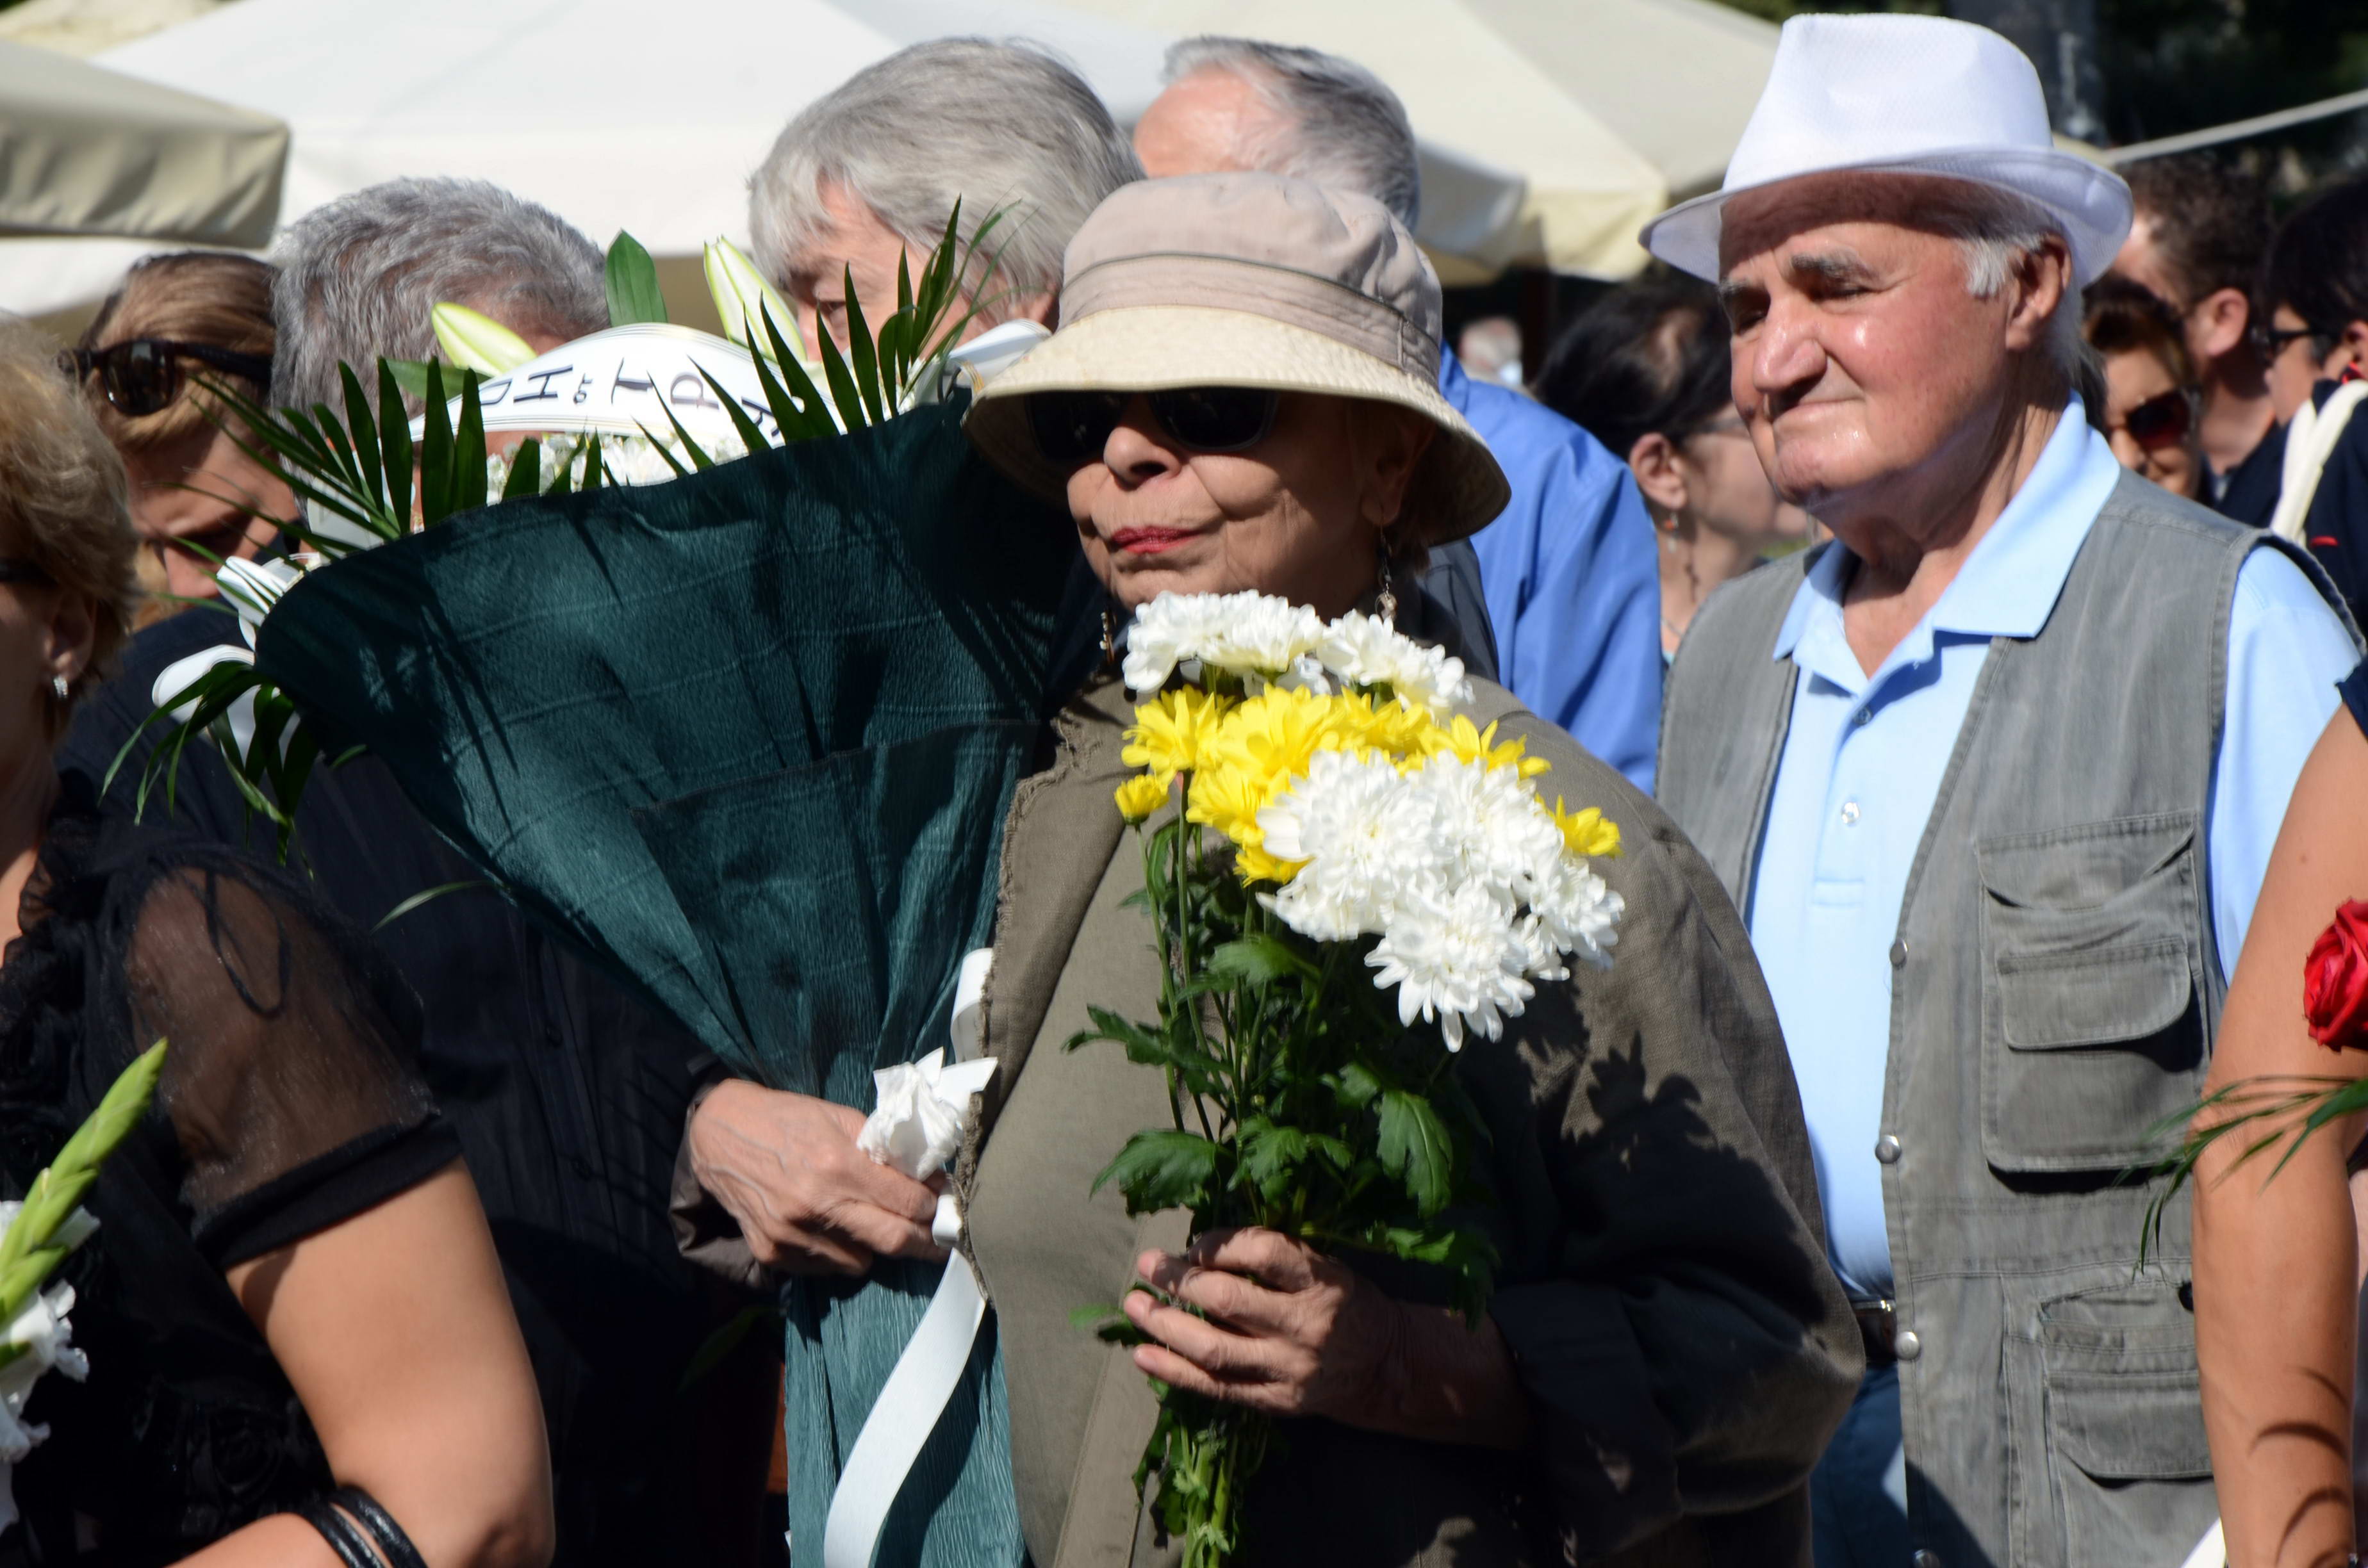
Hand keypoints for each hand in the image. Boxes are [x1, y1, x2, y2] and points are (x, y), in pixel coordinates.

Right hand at [688, 1080, 945, 1275]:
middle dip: (925, 1244)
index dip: (933, 1208)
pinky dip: (838, 1253)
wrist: (718, 1136)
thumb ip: (880, 1149)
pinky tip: (832, 1229)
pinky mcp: (772, 1253)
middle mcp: (815, 1205)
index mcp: (836, 1164)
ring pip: (860, 1262)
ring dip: (875, 1247)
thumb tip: (924, 1179)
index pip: (905, 1202)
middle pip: (892, 1240)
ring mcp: (791, 1234)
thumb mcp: (837, 1117)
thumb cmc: (784, 1119)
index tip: (944, 1208)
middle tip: (940, 1242)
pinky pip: (825, 1268)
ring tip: (871, 1224)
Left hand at [1124, 1227, 1399, 1421]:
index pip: (1263, 1252)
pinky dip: (1175, 1372)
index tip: (1193, 1244)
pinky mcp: (1275, 1401)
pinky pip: (1216, 1387)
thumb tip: (1199, 1251)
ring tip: (1134, 1305)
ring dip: (1165, 1325)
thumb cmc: (1345, 1303)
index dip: (1220, 1244)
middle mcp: (1305, 1325)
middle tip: (1147, 1265)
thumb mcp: (1324, 1267)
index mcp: (1322, 1281)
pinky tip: (1142, 1355)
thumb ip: (1273, 1258)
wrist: (1384, 1366)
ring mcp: (1288, 1368)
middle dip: (1179, 1280)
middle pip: (1229, 1300)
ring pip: (1214, 1348)